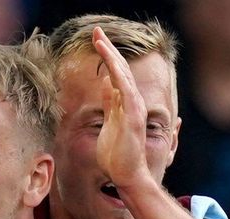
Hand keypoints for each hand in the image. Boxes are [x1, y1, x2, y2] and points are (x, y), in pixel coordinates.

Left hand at [91, 27, 151, 189]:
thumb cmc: (117, 155)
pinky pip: (125, 91)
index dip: (107, 56)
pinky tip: (110, 63)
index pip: (116, 73)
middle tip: (96, 31)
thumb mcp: (109, 123)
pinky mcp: (132, 117)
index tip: (96, 40)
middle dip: (107, 49)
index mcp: (124, 103)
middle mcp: (131, 102)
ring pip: (122, 75)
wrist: (127, 175)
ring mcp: (133, 109)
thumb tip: (106, 84)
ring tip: (99, 40)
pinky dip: (118, 76)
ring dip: (111, 56)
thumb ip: (110, 103)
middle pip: (119, 69)